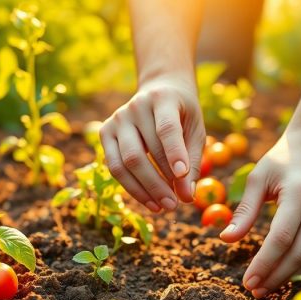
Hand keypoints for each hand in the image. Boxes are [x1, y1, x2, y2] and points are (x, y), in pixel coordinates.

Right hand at [100, 76, 205, 211]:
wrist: (160, 91)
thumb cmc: (182, 116)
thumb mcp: (195, 132)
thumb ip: (192, 162)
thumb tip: (186, 197)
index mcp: (162, 99)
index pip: (165, 128)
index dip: (174, 153)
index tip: (182, 176)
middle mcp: (135, 107)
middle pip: (140, 153)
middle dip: (158, 183)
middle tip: (175, 205)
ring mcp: (117, 119)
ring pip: (125, 162)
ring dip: (145, 189)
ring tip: (164, 207)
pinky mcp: (105, 132)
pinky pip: (115, 166)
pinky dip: (133, 188)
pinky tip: (150, 201)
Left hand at [220, 130, 300, 297]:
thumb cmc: (282, 159)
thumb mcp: (258, 178)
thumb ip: (244, 211)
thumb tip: (225, 239)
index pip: (281, 238)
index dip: (264, 264)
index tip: (247, 281)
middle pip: (298, 253)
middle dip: (275, 276)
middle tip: (254, 291)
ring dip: (287, 277)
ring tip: (264, 288)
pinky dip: (299, 267)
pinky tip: (281, 274)